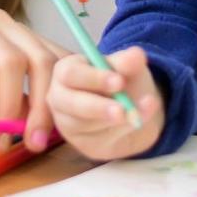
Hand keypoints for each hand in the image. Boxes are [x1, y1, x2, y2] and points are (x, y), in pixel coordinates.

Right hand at [0, 0, 64, 149]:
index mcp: (10, 33)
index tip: (57, 132)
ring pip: (14, 62)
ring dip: (12, 107)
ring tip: (0, 138)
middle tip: (34, 142)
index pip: (53, 57)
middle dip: (45, 106)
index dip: (63, 94)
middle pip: (42, 59)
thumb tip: (29, 129)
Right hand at [48, 47, 162, 160]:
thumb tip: (137, 54)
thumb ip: (128, 62)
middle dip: (98, 107)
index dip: (95, 78)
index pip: (71, 74)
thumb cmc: (121, 81)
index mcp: (66, 71)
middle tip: (122, 110)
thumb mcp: (127, 68)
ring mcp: (67, 122)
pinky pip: (98, 139)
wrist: (130, 109)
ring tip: (137, 114)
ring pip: (85, 124)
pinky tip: (135, 123)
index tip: (120, 81)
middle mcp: (60, 97)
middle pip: (70, 103)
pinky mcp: (80, 142)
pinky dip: (121, 131)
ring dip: (115, 121)